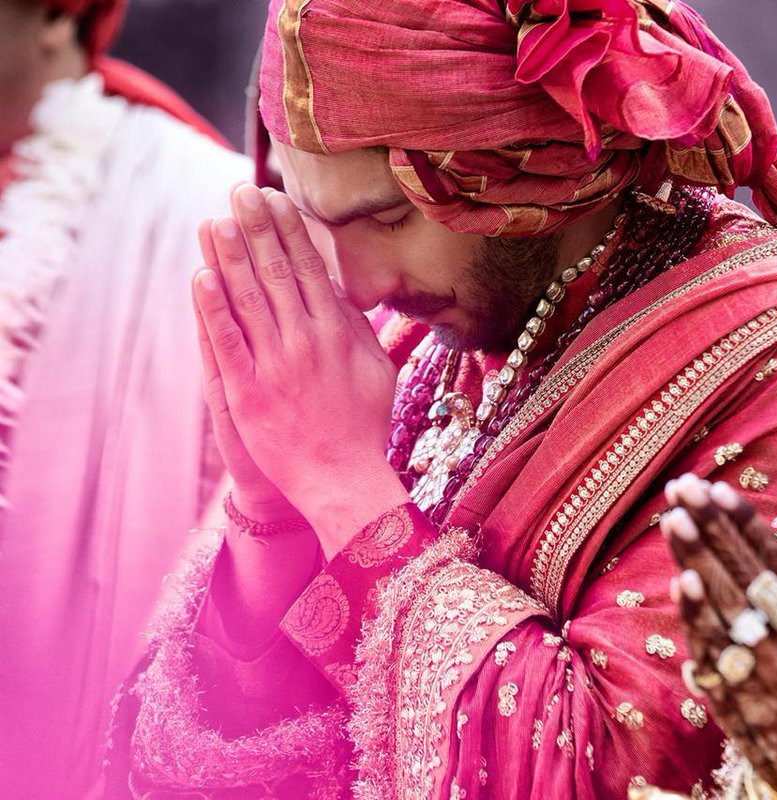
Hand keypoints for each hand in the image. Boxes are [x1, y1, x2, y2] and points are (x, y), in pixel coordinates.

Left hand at [193, 184, 404, 546]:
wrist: (343, 479)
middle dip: (257, 229)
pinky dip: (213, 309)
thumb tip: (338, 289)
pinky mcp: (248, 392)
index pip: (309, 269)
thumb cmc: (364, 425)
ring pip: (248, 300)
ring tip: (215, 220)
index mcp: (339, 334)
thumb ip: (359, 327)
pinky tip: (202, 276)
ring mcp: (275, 366)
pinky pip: (227, 343)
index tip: (275, 199)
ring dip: (230, 256)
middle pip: (276, 273)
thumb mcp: (377, 369)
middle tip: (240, 192)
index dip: (289, 231)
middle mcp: (306, 342)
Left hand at [661, 474, 776, 796]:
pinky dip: (698, 617)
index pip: (774, 558)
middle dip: (710, 526)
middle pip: (742, 571)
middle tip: (682, 487)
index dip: (744, 522)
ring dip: (696, 557)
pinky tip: (682, 584)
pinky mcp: (743, 698)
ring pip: (723, 602)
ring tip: (673, 519)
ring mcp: (762, 667)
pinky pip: (715, 651)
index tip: (720, 490)